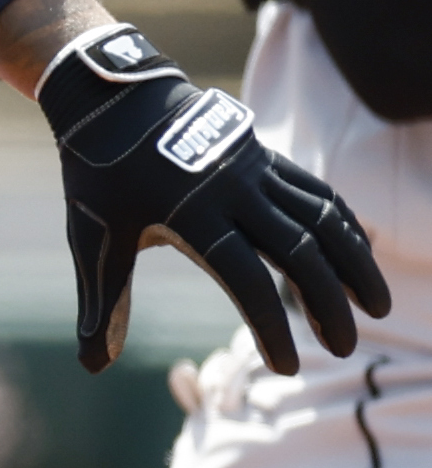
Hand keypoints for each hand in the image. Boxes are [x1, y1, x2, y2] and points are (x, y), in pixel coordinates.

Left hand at [39, 24, 386, 372]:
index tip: (286, 366)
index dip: (270, 326)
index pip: (246, 279)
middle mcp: (235, 191)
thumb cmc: (98, 174)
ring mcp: (256, 170)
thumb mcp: (92, 237)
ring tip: (376, 306)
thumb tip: (92, 368)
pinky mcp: (266, 157)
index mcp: (192, 213)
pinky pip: (317, 193)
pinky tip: (359, 253)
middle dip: (327, 303)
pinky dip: (343, 224)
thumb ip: (103, 301)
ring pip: (323, 219)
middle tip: (344, 346)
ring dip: (355, 263)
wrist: (112, 99)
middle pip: (300, 252)